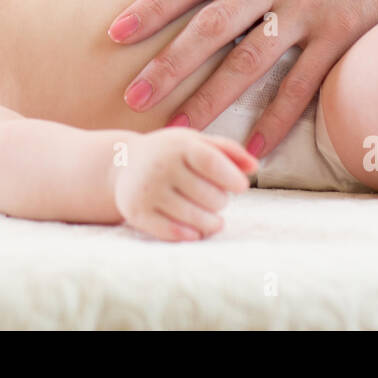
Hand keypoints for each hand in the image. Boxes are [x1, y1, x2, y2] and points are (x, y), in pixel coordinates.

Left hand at [109, 0, 377, 157]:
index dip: (152, 5)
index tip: (116, 30)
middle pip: (209, 23)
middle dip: (166, 62)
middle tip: (132, 96)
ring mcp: (311, 5)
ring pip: (249, 58)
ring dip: (210, 98)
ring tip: (180, 129)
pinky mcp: (344, 32)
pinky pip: (303, 84)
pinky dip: (277, 118)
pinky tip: (254, 145)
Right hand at [113, 128, 257, 240]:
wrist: (122, 164)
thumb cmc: (170, 153)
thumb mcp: (196, 142)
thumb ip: (228, 150)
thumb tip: (256, 166)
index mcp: (178, 145)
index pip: (211, 163)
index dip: (232, 178)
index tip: (241, 187)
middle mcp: (160, 167)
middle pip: (210, 196)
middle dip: (220, 201)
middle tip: (215, 198)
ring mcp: (147, 191)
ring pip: (196, 219)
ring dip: (211, 223)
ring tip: (212, 218)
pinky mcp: (137, 212)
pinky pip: (174, 233)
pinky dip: (191, 235)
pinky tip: (196, 230)